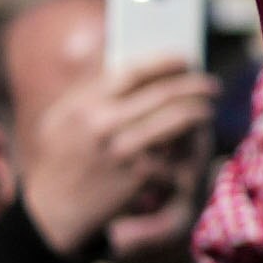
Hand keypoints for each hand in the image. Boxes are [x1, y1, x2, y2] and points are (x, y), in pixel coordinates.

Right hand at [17, 54, 209, 262]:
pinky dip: (188, 144)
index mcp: (83, 104)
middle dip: (195, 85)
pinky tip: (193, 140)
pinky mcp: (139, 174)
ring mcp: (123, 149)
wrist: (51, 210)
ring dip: (200, 111)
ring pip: (179, 118)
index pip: (132, 71)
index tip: (185, 58)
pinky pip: (175, 151)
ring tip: (207, 109)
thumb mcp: (61, 117)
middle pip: (164, 93)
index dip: (165, 61)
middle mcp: (102, 124)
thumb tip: (119, 52)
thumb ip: (88, 87)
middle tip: (211, 85)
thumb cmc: (59, 157)